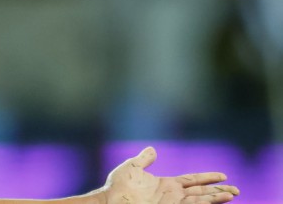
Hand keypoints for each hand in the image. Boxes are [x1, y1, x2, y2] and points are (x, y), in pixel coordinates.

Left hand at [102, 147, 238, 203]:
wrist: (110, 201)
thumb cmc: (117, 186)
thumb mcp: (131, 168)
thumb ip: (144, 159)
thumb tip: (153, 149)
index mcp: (167, 184)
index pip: (192, 180)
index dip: (207, 178)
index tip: (223, 176)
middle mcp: (173, 195)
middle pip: (201, 192)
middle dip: (218, 191)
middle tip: (236, 190)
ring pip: (200, 200)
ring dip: (216, 198)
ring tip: (232, 195)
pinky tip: (215, 201)